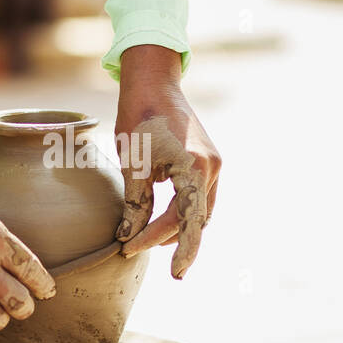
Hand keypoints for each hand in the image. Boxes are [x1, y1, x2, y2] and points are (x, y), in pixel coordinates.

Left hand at [114, 45, 220, 278]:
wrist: (154, 83)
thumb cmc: (140, 117)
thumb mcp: (132, 163)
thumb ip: (135, 203)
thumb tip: (129, 237)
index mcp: (194, 167)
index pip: (183, 220)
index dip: (164, 244)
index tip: (145, 259)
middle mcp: (211, 168)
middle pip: (194, 219)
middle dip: (167, 239)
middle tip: (135, 247)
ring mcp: (214, 164)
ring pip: (201, 211)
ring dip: (177, 227)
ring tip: (147, 237)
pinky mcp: (209, 161)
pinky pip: (201, 197)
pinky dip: (183, 211)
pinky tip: (162, 218)